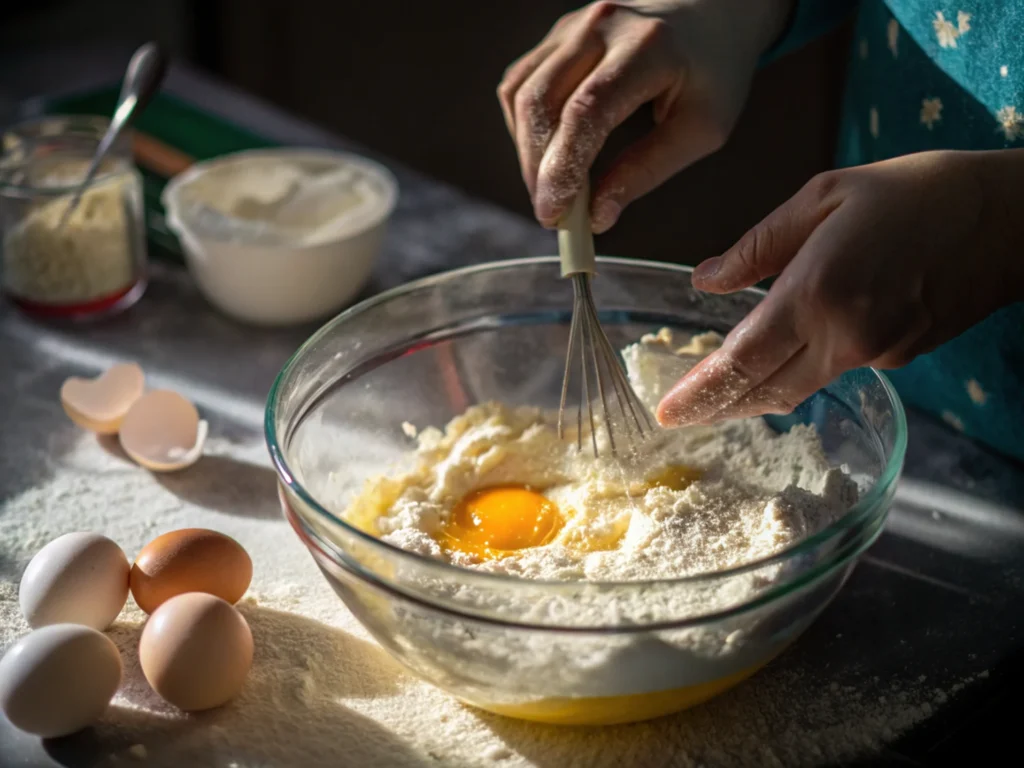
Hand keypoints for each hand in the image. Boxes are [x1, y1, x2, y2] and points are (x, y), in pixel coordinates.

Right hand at [497, 0, 790, 231]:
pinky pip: (520, 86)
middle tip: (552, 215)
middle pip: (542, 103)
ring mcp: (574, 25)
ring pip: (522, 95)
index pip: (586, 110)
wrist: (711, 12)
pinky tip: (547, 154)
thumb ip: (648, 169)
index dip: (562, 167)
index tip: (555, 213)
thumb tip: (598, 215)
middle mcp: (602, 26)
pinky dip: (525, 129)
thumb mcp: (702, 128)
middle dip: (538, 169)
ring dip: (528, 153)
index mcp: (647, 46)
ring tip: (551, 188)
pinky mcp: (558, 35)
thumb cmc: (714, 72)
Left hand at [657, 149, 1023, 425]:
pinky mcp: (897, 358)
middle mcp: (844, 335)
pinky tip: (786, 351)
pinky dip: (799, 368)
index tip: (667, 414)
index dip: (701, 393)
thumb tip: (706, 281)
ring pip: (797, 389)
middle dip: (717, 407)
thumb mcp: (823, 195)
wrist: (1009, 217)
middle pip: (765, 391)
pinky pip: (833, 370)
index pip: (742, 361)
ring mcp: (874, 353)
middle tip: (680, 417)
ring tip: (717, 395)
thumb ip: (757, 246)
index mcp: (817, 291)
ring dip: (753, 397)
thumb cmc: (914, 192)